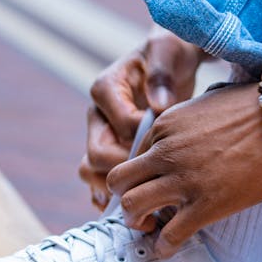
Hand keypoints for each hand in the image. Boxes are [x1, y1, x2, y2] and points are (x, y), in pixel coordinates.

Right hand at [79, 29, 202, 210]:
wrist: (170, 62)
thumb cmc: (168, 54)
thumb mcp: (167, 52)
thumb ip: (161, 74)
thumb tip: (158, 105)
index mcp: (106, 90)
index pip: (116, 126)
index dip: (142, 141)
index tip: (169, 144)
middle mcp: (98, 117)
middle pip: (95, 157)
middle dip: (126, 173)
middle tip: (158, 182)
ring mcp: (102, 137)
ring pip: (91, 173)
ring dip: (115, 191)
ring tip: (146, 204)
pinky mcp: (112, 152)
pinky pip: (101, 181)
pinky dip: (116, 197)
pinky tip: (139, 209)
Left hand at [107, 83, 261, 256]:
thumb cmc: (259, 107)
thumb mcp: (210, 103)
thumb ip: (191, 122)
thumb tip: (194, 132)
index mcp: (165, 125)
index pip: (133, 155)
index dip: (141, 174)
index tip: (151, 186)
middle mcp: (165, 152)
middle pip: (119, 181)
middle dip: (123, 197)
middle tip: (140, 209)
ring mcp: (183, 180)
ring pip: (132, 207)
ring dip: (136, 221)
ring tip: (149, 228)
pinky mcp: (205, 205)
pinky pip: (170, 234)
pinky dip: (163, 246)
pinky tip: (167, 249)